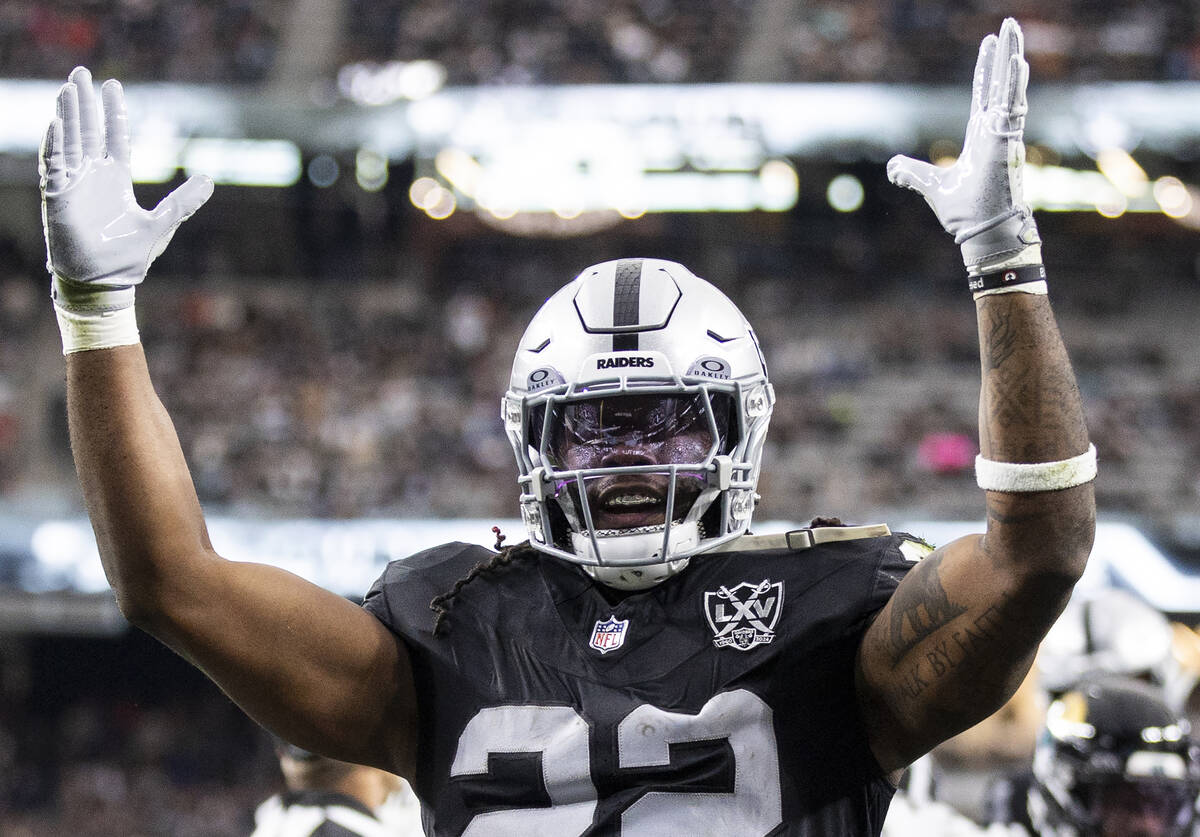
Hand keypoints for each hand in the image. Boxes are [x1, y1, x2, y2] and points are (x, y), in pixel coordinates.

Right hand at [40, 66, 211, 311]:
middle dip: (83, 103)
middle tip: (80, 73)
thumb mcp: (164, 222)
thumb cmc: (130, 257)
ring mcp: (73, 185)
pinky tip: (56, 124)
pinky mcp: (58, 198)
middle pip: (87, 130)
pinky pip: (54, 166)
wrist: (106, 283)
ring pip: (69, 141)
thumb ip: (185, 201)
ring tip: (67, 88)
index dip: (112, 111)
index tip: (111, 84)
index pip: (113, 136)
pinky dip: (55, 145)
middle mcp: (93, 176)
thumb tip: (209, 180)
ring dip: (68, 115)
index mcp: (116, 178)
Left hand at [887, 18, 1039, 269]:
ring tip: (1014, 30)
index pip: (985, 95)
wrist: (980, 231)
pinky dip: (1014, 84)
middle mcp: (996, 131)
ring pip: (1010, 87)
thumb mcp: (929, 186)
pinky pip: (1013, 106)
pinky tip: (1016, 60)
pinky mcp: (1007, 142)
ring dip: (1012, 58)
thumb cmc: (964, 213)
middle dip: (1004, 53)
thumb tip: (891, 168)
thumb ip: (911, 173)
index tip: (989, 45)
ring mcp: (1004, 134)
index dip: (986, 70)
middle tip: (1008, 24)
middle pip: (1001, 83)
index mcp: (982, 137)